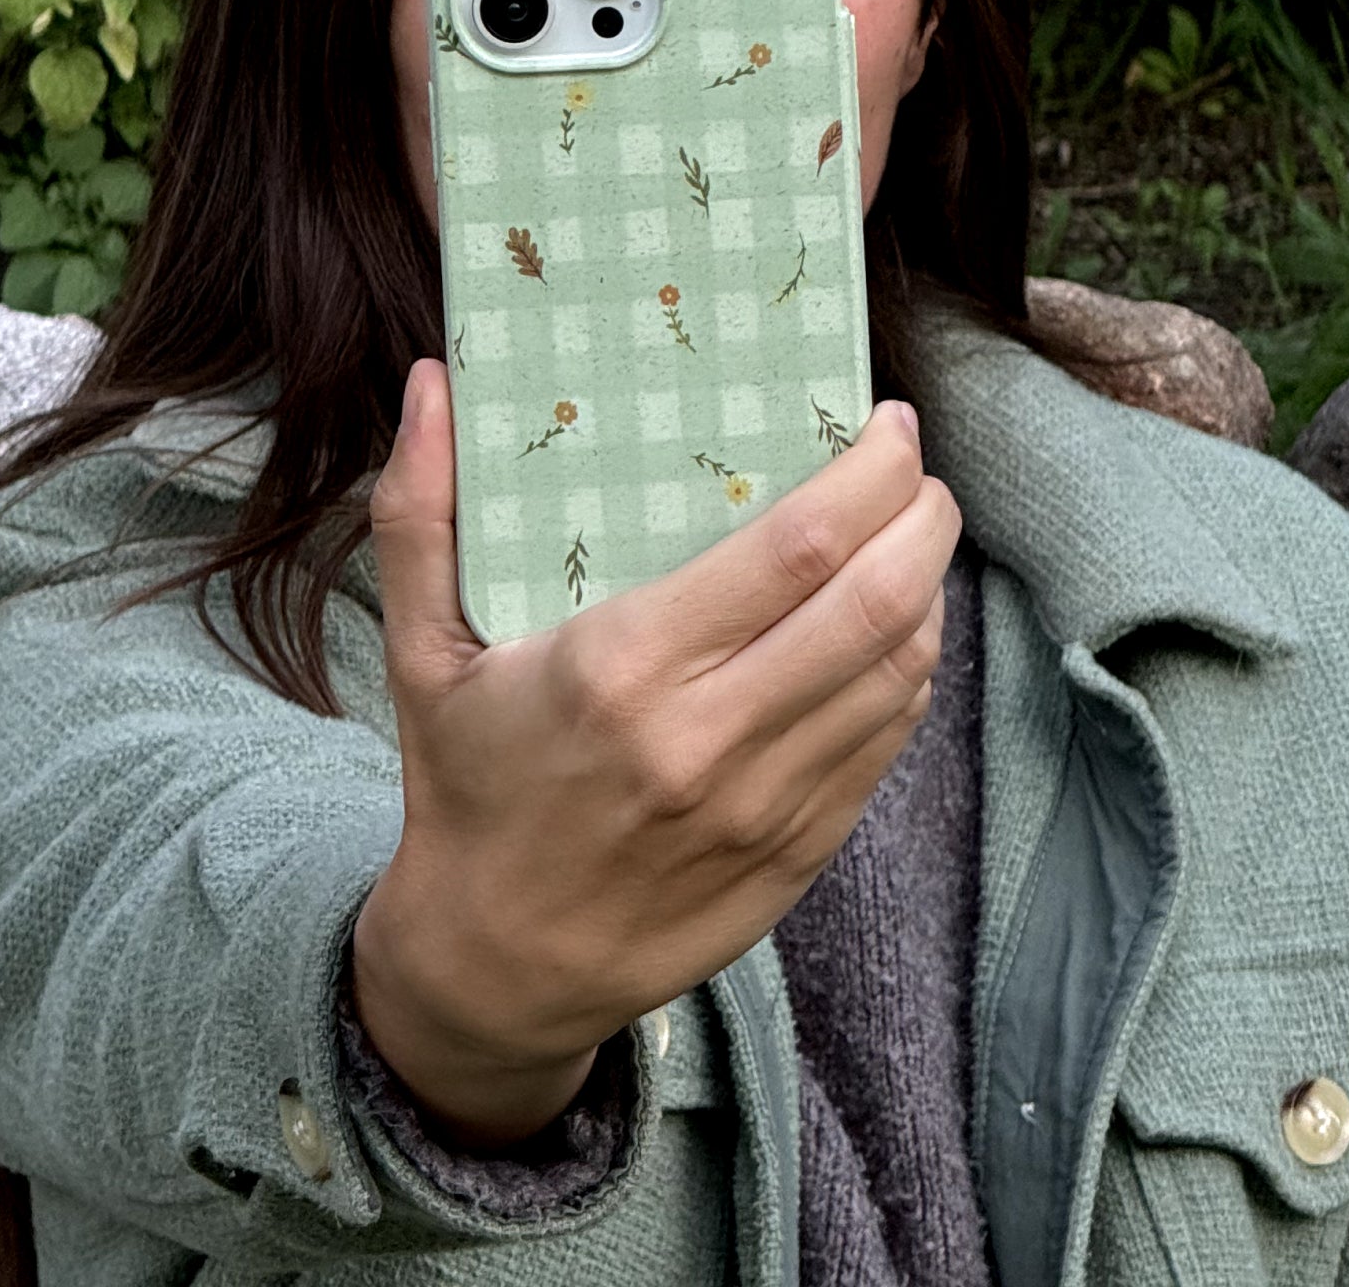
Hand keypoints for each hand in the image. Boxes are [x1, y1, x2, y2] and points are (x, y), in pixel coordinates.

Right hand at [351, 359, 958, 1147]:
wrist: (493, 967)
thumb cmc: (463, 788)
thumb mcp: (420, 649)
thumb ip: (419, 509)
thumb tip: (433, 381)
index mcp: (623, 668)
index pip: (798, 547)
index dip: (870, 474)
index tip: (885, 425)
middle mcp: (709, 738)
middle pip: (876, 601)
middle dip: (924, 515)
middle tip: (918, 470)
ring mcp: (765, 806)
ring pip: (900, 672)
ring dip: (929, 587)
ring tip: (916, 533)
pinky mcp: (797, 855)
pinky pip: (887, 742)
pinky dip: (910, 670)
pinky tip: (898, 626)